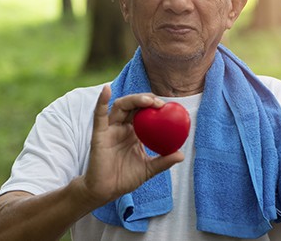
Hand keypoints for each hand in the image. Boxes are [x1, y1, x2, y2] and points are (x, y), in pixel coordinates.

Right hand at [82, 85, 183, 204]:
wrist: (106, 191)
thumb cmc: (125, 179)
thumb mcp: (149, 169)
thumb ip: (164, 161)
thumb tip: (182, 155)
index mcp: (134, 132)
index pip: (145, 113)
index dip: (156, 106)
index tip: (169, 107)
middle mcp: (122, 127)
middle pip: (134, 105)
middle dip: (147, 99)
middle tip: (160, 103)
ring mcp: (110, 129)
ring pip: (121, 106)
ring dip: (134, 99)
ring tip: (148, 101)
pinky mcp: (99, 134)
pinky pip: (99, 115)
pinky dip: (101, 101)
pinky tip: (106, 90)